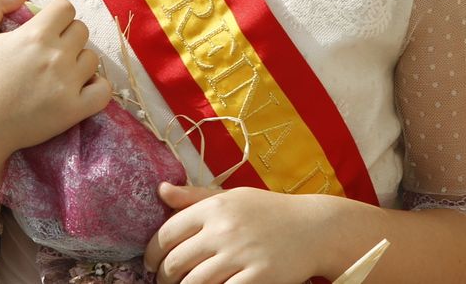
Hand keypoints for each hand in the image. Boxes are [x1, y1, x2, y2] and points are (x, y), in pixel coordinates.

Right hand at [0, 0, 111, 160]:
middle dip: (66, 36)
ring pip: (92, 58)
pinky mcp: (74, 110)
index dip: (54, 15)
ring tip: (58, 72)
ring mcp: (68, 85)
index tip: (42, 29)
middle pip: (81, 30)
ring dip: (78, 61)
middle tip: (47, 52)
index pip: (66, 8)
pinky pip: (104, 90)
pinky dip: (96, 87)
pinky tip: (77, 88)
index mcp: (35, 35)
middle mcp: (57, 56)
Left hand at [144, 184, 328, 283]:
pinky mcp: (258, 277)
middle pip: (175, 262)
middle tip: (164, 283)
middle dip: (163, 278)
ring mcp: (241, 254)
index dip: (151, 254)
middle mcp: (224, 229)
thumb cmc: (269, 212)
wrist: (314, 228)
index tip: (150, 265)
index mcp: (214, 207)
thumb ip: (195, 196)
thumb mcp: (232, 196)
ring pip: (193, 283)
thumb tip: (161, 191)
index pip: (166, 233)